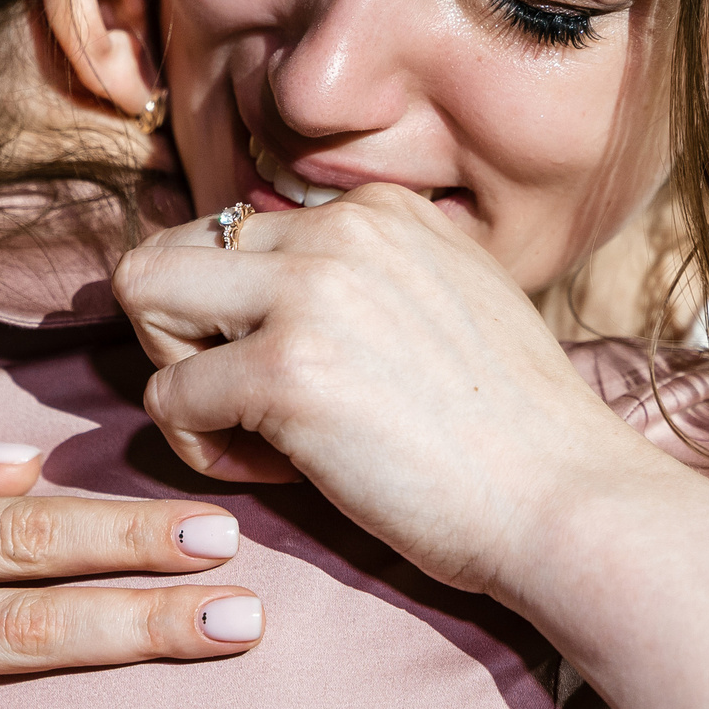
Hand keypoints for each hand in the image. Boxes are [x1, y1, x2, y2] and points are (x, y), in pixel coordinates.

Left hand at [112, 184, 657, 601]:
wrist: (566, 499)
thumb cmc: (509, 434)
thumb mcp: (449, 304)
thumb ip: (366, 280)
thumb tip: (269, 298)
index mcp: (379, 209)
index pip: (237, 231)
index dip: (243, 314)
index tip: (301, 377)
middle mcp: (339, 228)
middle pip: (173, 247)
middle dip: (180, 331)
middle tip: (238, 402)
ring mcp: (308, 292)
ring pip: (143, 292)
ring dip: (178, 373)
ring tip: (247, 435)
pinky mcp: (283, 369)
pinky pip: (168, 394)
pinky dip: (199, 447)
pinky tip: (274, 474)